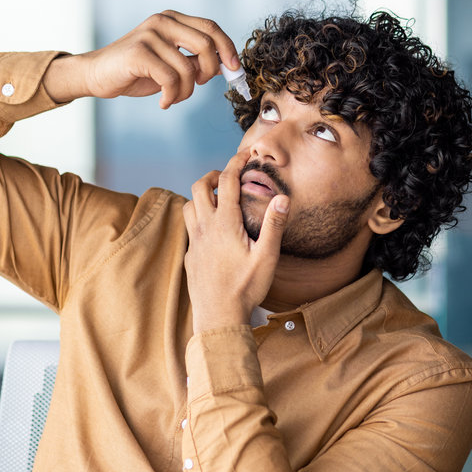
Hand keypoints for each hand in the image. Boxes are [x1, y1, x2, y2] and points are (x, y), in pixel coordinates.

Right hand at [43, 10, 238, 107]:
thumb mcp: (171, 63)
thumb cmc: (136, 71)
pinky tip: (163, 102)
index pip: (211, 28)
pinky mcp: (139, 52)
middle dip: (211, 71)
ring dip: (186, 91)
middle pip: (207, 44)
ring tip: (173, 98)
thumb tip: (225, 66)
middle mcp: (162, 21)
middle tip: (200, 85)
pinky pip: (170, 79)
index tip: (234, 70)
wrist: (97, 75)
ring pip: (189, 68)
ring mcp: (149, 34)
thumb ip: (195, 60)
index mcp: (172, 19)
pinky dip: (172, 97)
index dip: (228, 49)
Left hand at [183, 151, 288, 331]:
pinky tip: (212, 230)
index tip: (245, 154)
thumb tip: (282, 198)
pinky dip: (198, 218)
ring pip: (188, 205)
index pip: (227, 182)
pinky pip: (189, 228)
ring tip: (218, 199)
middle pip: (200, 187)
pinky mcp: (189, 256)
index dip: (236, 163)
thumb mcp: (266, 258)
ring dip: (201, 196)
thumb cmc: (246, 289)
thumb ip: (274, 226)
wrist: (219, 317)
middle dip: (214, 175)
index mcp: (225, 224)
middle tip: (228, 177)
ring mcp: (194, 242)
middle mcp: (205, 228)